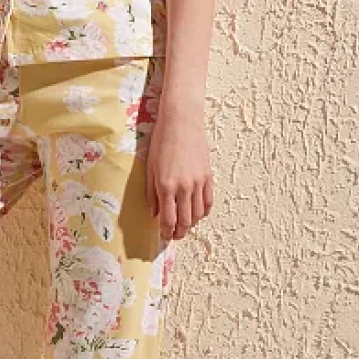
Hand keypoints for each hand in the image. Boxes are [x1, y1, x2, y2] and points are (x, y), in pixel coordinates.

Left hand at [146, 97, 213, 240]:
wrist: (181, 122)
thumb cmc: (161, 141)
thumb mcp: (150, 167)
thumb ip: (152, 193)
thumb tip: (154, 213)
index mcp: (166, 186)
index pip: (168, 219)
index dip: (166, 232)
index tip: (164, 236)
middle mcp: (183, 188)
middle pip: (185, 221)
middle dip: (179, 233)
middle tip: (175, 236)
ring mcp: (198, 183)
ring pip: (198, 214)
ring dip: (192, 224)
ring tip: (185, 226)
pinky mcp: (208, 176)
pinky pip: (208, 201)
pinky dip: (204, 212)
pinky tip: (198, 214)